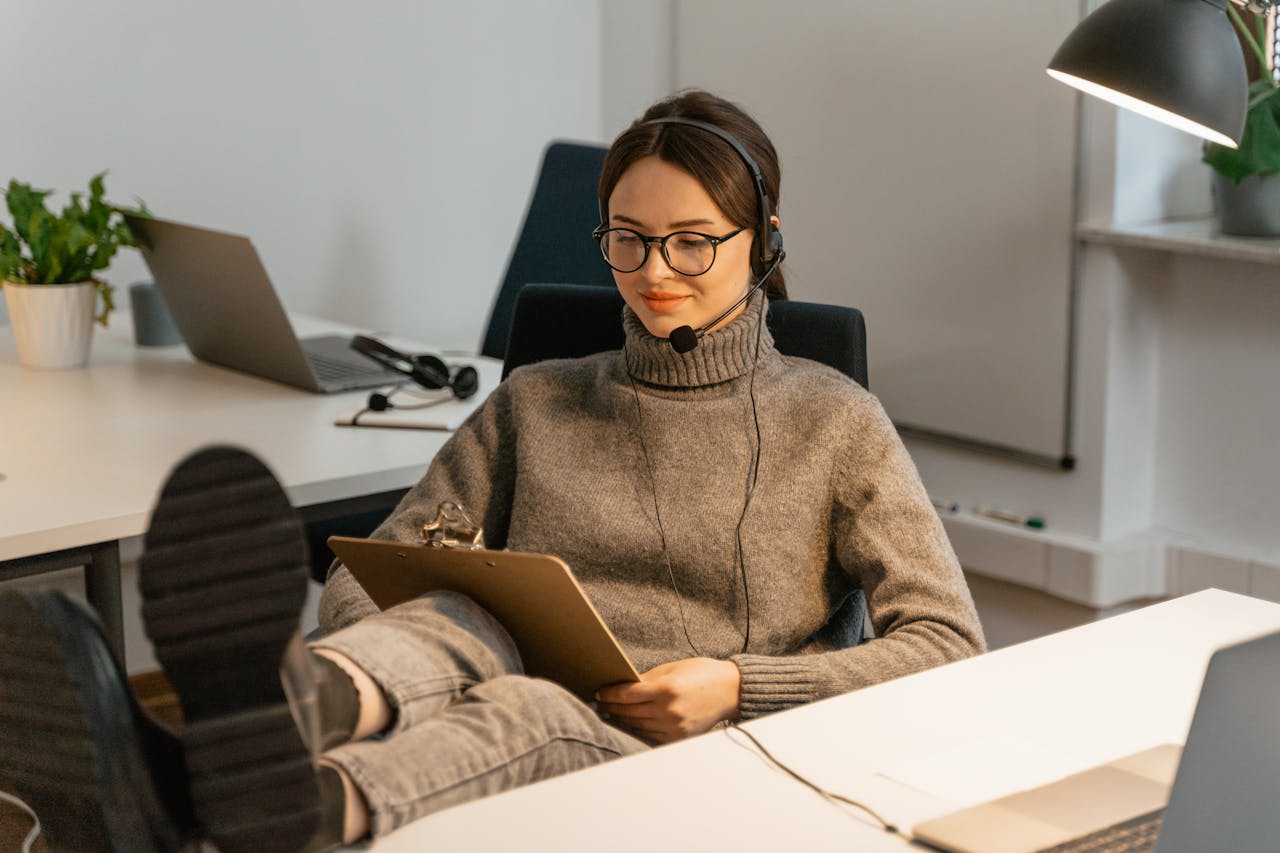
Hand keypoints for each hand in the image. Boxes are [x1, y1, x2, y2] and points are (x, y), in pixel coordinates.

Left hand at [596, 658, 740, 743]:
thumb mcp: (672, 669)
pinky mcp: (678, 738)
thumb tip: (623, 685)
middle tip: (599, 704)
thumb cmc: (702, 674)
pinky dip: (637, 729)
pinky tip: (629, 723)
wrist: (730, 691)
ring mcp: (673, 727)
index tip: (598, 693)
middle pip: (628, 712)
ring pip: (637, 726)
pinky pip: (650, 735)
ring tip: (609, 714)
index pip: (626, 694)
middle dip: (611, 708)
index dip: (608, 694)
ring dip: (621, 720)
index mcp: (666, 689)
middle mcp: (668, 711)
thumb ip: (647, 679)